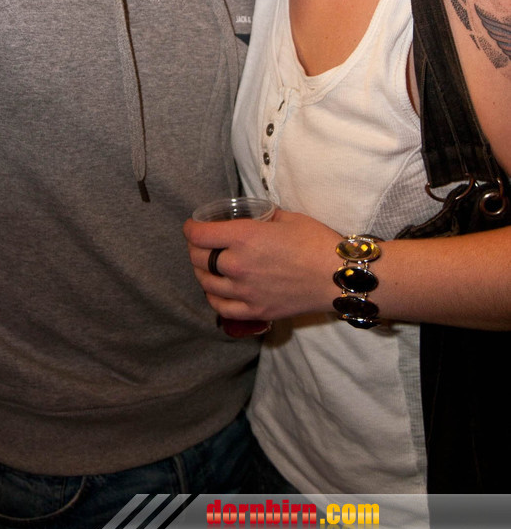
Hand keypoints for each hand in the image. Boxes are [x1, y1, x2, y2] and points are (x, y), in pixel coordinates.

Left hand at [184, 209, 340, 321]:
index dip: (191, 228)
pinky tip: (217, 289)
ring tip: (207, 265)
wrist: (338, 276)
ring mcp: (245, 291)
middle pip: (198, 259)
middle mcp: (238, 265)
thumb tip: (252, 218)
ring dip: (201, 272)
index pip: (200, 234)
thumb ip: (262, 218)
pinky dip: (213, 296)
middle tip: (201, 244)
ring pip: (205, 283)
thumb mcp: (286, 217)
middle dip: (195, 248)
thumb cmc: (315, 241)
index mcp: (243, 237)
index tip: (193, 226)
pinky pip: (221, 307)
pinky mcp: (256, 311)